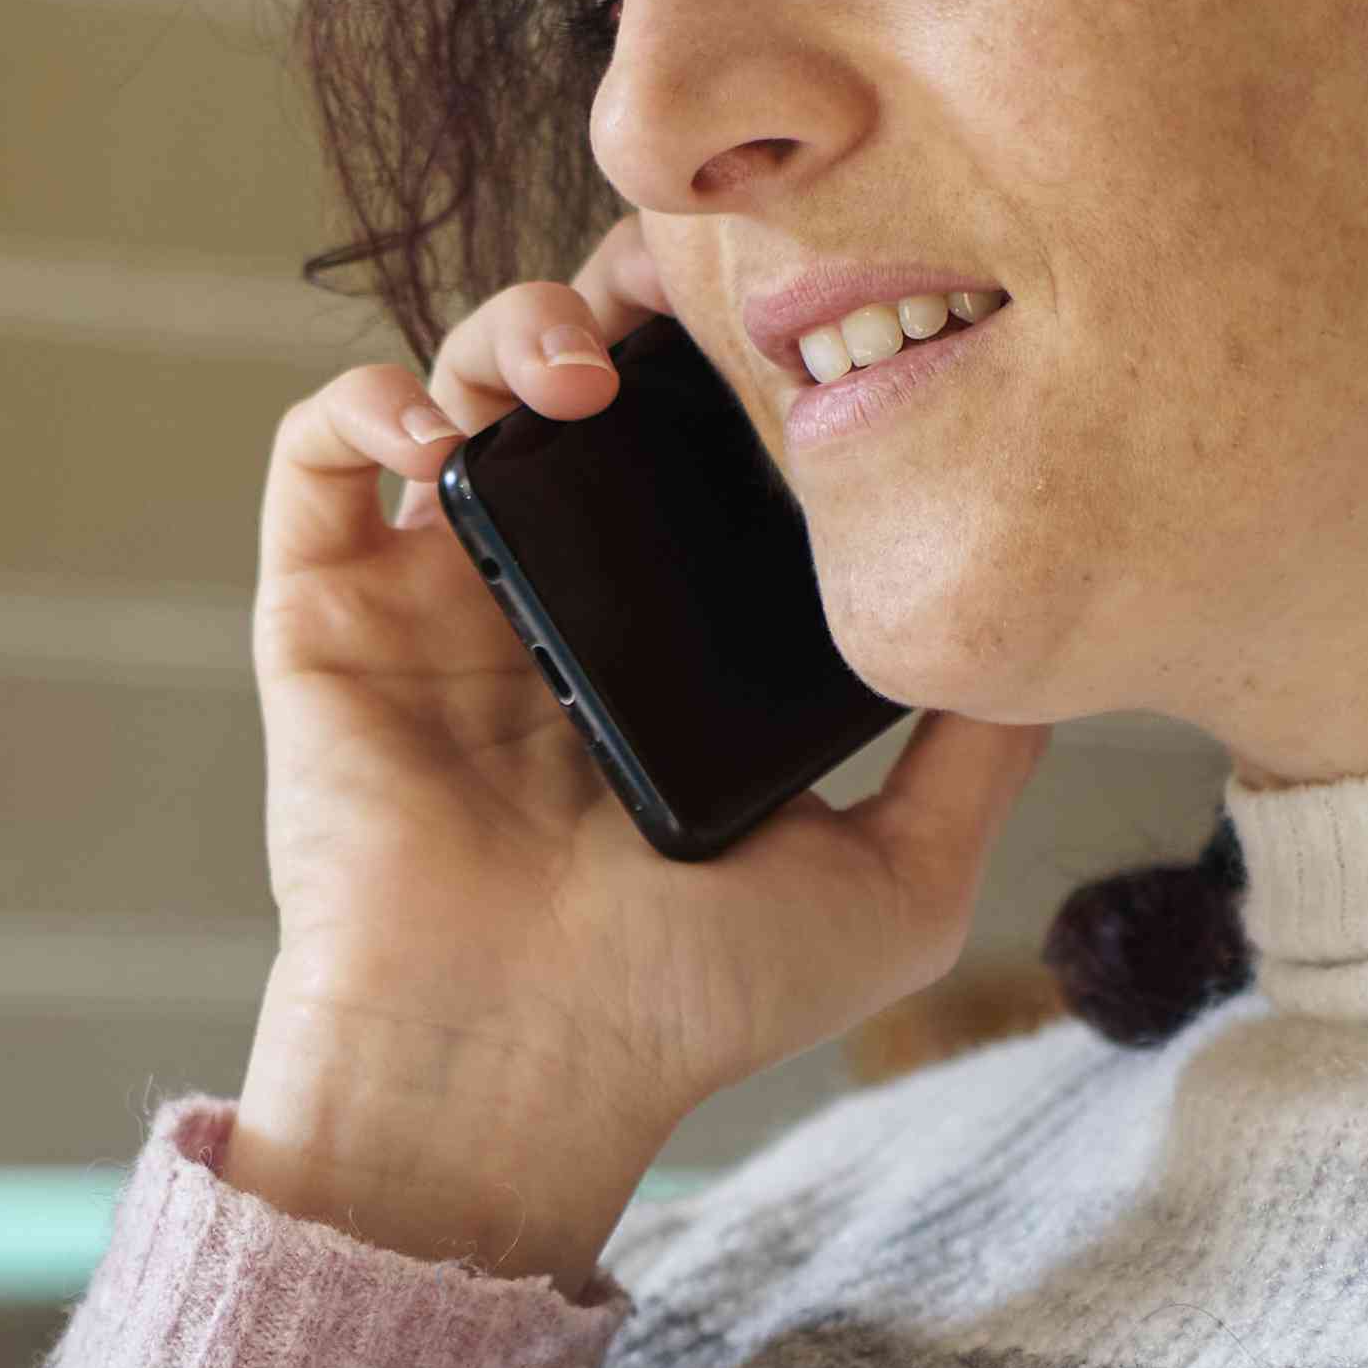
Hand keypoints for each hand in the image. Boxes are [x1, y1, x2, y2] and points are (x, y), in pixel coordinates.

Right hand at [248, 219, 1052, 1284]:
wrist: (526, 1069)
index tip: (785, 315)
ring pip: (450, 383)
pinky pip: (315, 457)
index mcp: (662, 639)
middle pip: (571, 381)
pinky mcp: (327, 620)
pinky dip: (367, 398)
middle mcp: (546, 603)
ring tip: (581, 373)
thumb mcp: (895, 882)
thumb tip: (1053, 654)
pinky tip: (450, 428)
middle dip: (617, 302)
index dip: (724, 355)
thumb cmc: (692, 1004)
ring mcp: (431, 603)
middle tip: (675, 299)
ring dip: (508, 330)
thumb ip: (972, 761)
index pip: (690, 444)